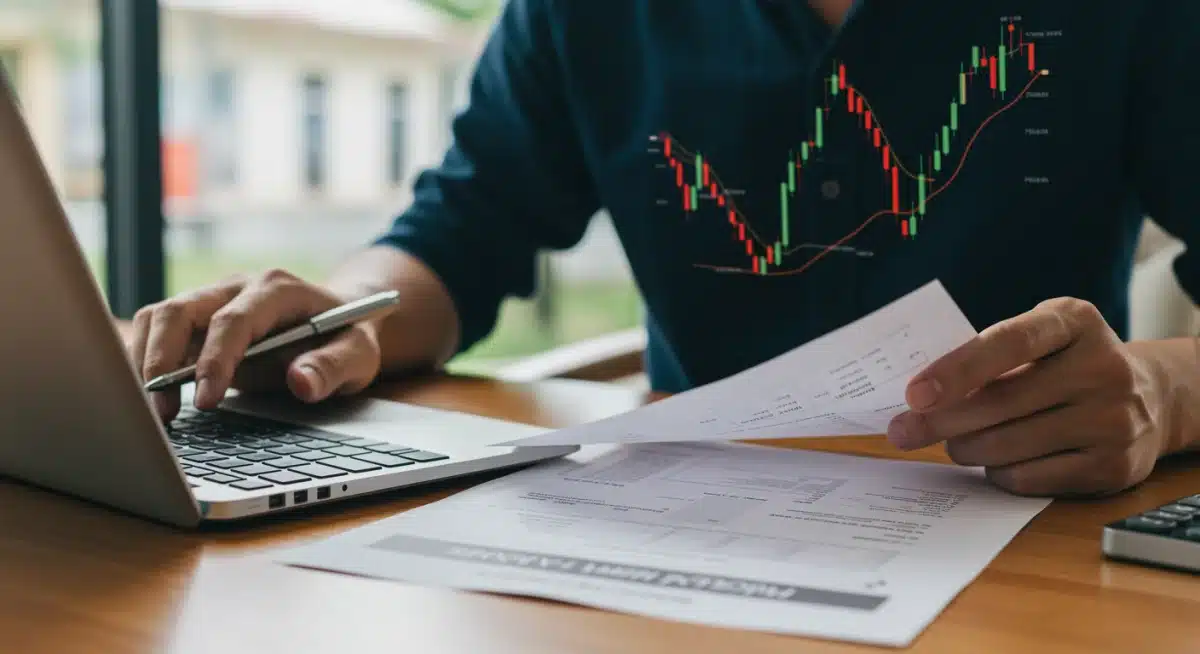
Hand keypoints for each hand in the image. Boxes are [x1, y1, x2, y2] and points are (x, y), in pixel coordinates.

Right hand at [129, 269, 384, 420]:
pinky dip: (145, 363)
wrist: (341, 320)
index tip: (206, 401)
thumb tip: (302, 383)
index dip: (214, 361)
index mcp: (277, 289)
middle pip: (178, 311)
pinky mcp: (197, 321)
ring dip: (145, 362)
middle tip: (161, 412)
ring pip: (157, 318)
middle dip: (160, 361)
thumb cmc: (347, 338)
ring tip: (152, 411)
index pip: (233, 321)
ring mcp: (212, 300)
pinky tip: (149, 398)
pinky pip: (157, 333)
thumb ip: (333, 367)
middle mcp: (237, 287)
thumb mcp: (358, 355)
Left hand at [887, 298, 1170, 496]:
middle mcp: (1103, 367)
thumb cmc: (1067, 363)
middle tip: (904, 430)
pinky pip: (1029, 477)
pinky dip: (998, 472)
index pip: (1009, 342)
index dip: (957, 369)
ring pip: (1009, 445)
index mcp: (1076, 322)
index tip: (914, 395)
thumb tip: (918, 395)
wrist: (1151, 397)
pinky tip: (994, 460)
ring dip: (965, 448)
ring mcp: (1113, 419)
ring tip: (953, 443)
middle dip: (940, 421)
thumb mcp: (1041, 336)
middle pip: (1001, 403)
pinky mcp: (1113, 466)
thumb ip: (990, 352)